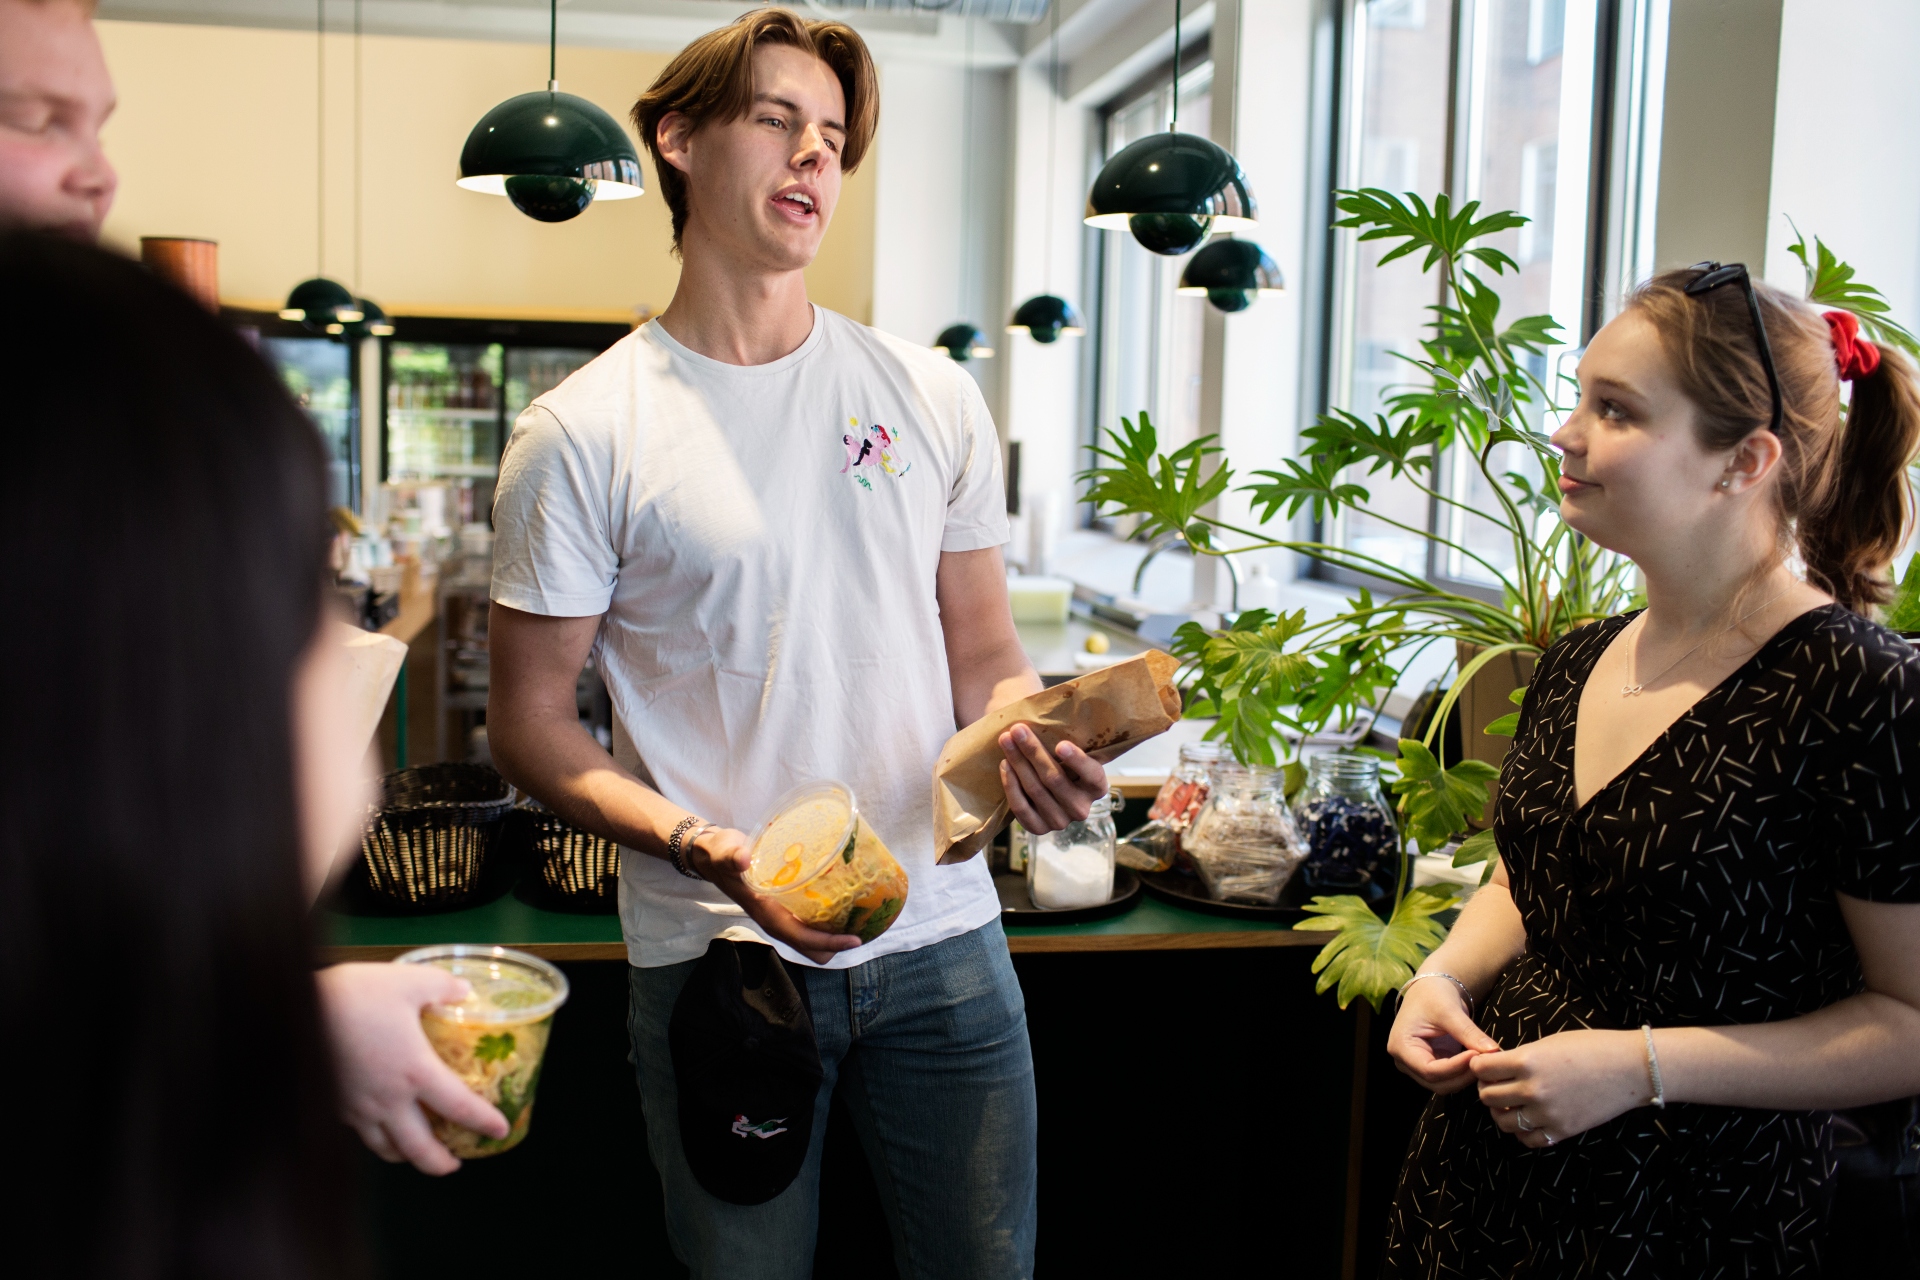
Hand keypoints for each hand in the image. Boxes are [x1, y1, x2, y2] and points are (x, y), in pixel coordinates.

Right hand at [316, 962, 509, 1174]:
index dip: (483, 1121)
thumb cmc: (354, 994)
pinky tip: (378, 1128)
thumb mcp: (409, 980)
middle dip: (440, 1163)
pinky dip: (376, 1139)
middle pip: (419, 1148)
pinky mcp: (332, 1105)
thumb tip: (465, 992)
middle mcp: (387, 1100)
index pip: (459, 1107)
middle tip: (454, 1165)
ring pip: (385, 1148)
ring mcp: (356, 1107)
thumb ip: (443, 987)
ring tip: (415, 1153)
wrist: (291, 1009)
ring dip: (406, 1156)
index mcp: (415, 1072)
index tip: (499, 1130)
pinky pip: (360, 1133)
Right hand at [686, 827, 863, 965]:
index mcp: (767, 915)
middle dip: (835, 945)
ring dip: (833, 935)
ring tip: (859, 916)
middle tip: (861, 926)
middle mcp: (775, 921)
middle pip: (811, 948)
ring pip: (811, 939)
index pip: (801, 939)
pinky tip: (841, 902)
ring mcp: (780, 917)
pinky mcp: (783, 908)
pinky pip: (809, 924)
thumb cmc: (721, 856)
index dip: (829, 943)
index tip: (855, 939)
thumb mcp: (726, 853)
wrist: (712, 856)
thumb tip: (743, 859)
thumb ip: (732, 856)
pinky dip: (826, 922)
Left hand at [998, 723, 1108, 833]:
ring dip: (1017, 763)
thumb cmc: (1060, 759)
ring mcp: (1060, 821)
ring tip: (1005, 741)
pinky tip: (1005, 765)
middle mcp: (1082, 808)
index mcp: (1097, 787)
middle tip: (1017, 730)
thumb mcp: (1071, 749)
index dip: (1077, 761)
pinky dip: (1011, 785)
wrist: (1047, 782)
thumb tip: (1044, 712)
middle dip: (1033, 752)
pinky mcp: (1039, 828)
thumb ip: (1065, 738)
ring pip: (1035, 790)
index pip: (1092, 774)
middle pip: (1054, 779)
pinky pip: (1021, 808)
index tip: (1060, 744)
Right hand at [1387, 975, 1500, 1093]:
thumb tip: (1493, 1051)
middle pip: (1436, 1083)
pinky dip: (1464, 1073)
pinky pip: (1449, 1078)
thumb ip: (1468, 1032)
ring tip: (1483, 1060)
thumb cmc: (1433, 995)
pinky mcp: (1431, 1066)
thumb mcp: (1449, 1011)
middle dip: (1462, 1075)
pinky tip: (1478, 1060)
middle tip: (1485, 1060)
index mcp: (1401, 1047)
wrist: (1430, 990)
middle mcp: (1404, 1062)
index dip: (1455, 1067)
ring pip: (1444, 1085)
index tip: (1477, 1055)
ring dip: (1465, 1077)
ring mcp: (1417, 1067)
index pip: (1429, 1070)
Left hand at [1471, 1029, 1649, 1147]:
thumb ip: (1520, 1057)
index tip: (1486, 1066)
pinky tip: (1529, 1119)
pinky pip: (1528, 1139)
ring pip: (1503, 1121)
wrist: (1629, 1069)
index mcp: (1527, 1061)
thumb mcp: (1548, 1044)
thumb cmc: (1591, 1047)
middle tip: (1497, 1084)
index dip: (1479, 1066)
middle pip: (1487, 1096)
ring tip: (1511, 1102)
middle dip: (1487, 1089)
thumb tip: (1495, 1067)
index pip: (1481, 1069)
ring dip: (1502, 1112)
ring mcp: (1547, 1113)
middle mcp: (1533, 1089)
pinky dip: (1523, 1131)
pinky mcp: (1562, 1131)